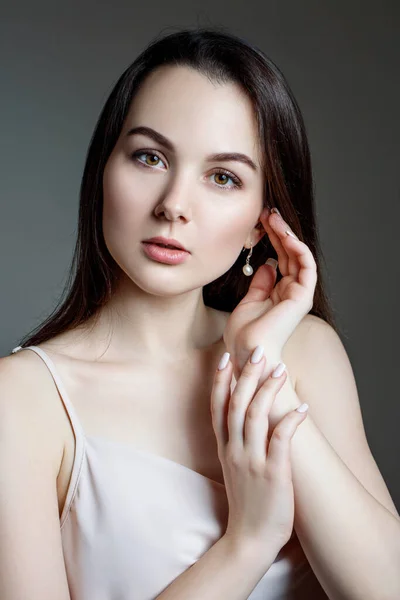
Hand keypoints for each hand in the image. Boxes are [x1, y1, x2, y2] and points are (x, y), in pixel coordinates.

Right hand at [211, 345, 307, 557]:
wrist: (249, 538)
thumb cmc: (246, 500)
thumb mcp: (234, 465)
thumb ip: (236, 439)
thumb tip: (245, 411)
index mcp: (224, 447)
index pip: (217, 406)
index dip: (219, 380)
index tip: (224, 356)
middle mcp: (233, 450)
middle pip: (235, 404)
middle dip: (246, 375)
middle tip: (257, 351)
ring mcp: (251, 461)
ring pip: (254, 416)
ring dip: (268, 390)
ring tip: (280, 369)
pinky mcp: (272, 474)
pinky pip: (280, 440)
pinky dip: (290, 421)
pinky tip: (303, 407)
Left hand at [223, 207, 317, 381]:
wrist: (247, 352)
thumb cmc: (244, 335)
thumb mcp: (248, 302)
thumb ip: (259, 283)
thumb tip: (266, 264)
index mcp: (279, 293)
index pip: (280, 258)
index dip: (271, 239)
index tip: (259, 221)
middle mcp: (291, 292)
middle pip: (289, 254)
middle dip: (279, 231)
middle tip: (267, 212)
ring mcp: (298, 294)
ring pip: (299, 256)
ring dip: (288, 235)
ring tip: (273, 218)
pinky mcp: (302, 296)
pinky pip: (306, 266)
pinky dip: (297, 248)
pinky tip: (284, 234)